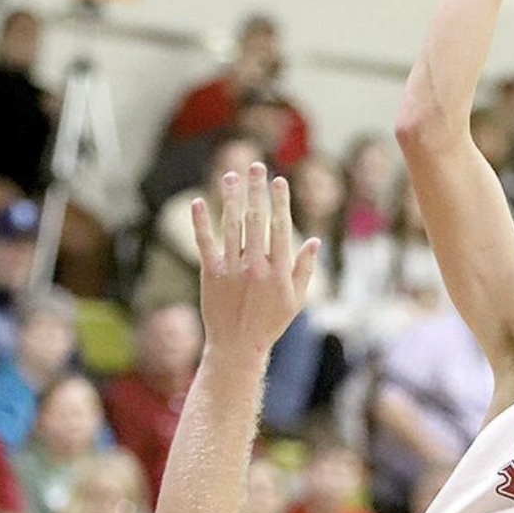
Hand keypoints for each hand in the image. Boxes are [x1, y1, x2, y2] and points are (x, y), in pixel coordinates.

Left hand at [192, 163, 317, 356]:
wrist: (237, 347)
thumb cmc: (270, 323)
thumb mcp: (295, 299)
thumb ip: (304, 268)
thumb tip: (314, 240)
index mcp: (278, 271)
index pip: (280, 228)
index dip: (279, 202)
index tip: (278, 181)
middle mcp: (255, 267)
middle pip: (255, 220)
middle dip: (255, 190)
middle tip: (255, 165)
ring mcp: (231, 270)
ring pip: (231, 226)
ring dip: (230, 198)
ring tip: (231, 175)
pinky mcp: (210, 274)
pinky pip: (205, 243)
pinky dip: (201, 222)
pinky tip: (198, 202)